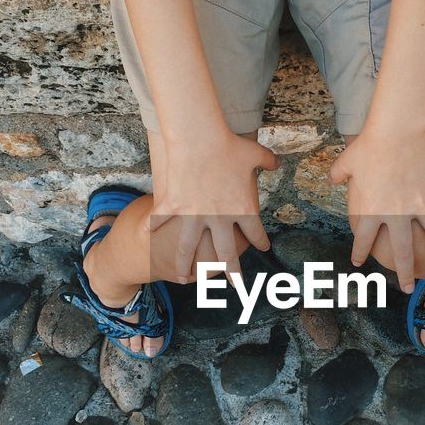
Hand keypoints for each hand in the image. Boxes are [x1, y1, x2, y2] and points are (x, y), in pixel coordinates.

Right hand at [149, 129, 278, 283]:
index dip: (260, 242)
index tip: (262, 248)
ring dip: (185, 266)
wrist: (200, 140)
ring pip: (188, 250)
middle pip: (227, 255)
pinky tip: (147, 237)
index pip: (256, 233)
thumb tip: (277, 161)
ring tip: (184, 278)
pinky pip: (161, 221)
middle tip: (236, 285)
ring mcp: (194, 216)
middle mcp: (220, 220)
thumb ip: (268, 161)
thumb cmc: (229, 146)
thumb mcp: (256, 154)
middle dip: (232, 273)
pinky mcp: (174, 207)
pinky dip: (152, 228)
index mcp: (243, 210)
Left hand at [329, 126, 424, 292]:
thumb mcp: (346, 161)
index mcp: (372, 211)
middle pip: (403, 253)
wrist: (397, 131)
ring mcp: (421, 204)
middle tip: (406, 288)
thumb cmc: (369, 145)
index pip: (363, 240)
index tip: (359, 263)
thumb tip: (333, 178)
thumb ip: (339, 174)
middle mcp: (397, 214)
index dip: (360, 253)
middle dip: (405, 274)